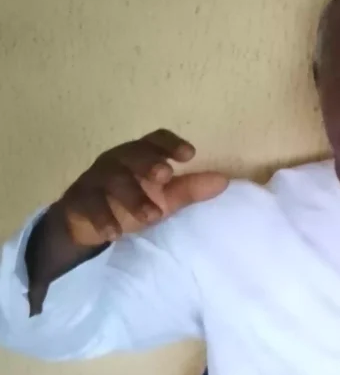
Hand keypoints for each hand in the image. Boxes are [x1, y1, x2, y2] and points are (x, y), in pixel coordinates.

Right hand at [56, 128, 227, 246]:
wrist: (88, 222)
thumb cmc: (131, 203)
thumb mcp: (164, 197)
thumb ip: (191, 189)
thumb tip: (224, 181)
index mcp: (139, 156)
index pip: (154, 140)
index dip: (169, 144)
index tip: (189, 154)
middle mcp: (117, 161)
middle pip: (131, 154)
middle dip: (148, 162)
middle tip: (165, 175)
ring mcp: (96, 179)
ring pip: (112, 180)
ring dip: (133, 198)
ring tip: (152, 217)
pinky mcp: (79, 200)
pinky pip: (89, 205)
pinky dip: (103, 218)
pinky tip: (115, 234)